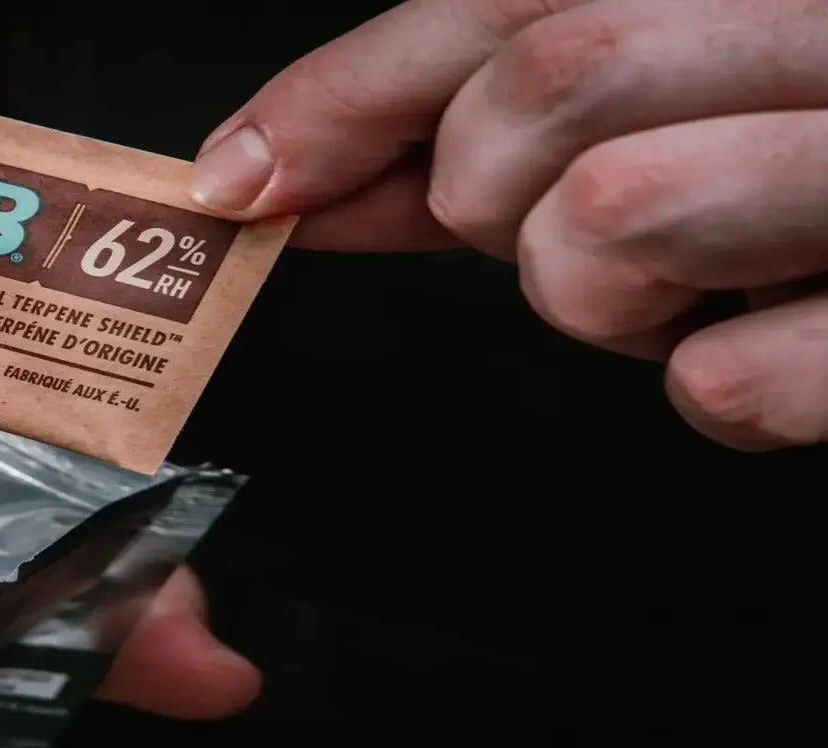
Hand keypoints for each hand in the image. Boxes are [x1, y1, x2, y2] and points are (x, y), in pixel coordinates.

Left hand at [187, 0, 827, 449]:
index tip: (243, 178)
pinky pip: (729, 385)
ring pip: (611, 225)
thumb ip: (511, 109)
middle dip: (490, 198)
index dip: (347, 89)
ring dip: (601, 299)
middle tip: (564, 229)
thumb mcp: (703, 86)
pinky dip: (721, 393)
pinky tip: (792, 351)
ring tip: (695, 288)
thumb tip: (304, 167)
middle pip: (549, 94)